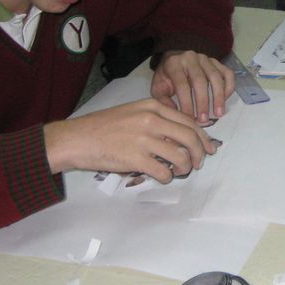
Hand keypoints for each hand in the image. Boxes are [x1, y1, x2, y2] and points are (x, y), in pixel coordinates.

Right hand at [44, 98, 219, 180]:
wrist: (77, 138)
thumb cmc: (102, 126)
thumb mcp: (133, 112)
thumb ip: (156, 119)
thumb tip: (179, 134)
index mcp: (152, 106)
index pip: (189, 121)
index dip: (202, 137)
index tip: (208, 147)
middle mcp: (151, 120)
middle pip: (190, 137)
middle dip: (200, 153)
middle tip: (199, 163)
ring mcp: (144, 140)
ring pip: (180, 156)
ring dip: (185, 167)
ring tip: (181, 171)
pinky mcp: (136, 159)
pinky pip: (163, 172)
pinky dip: (167, 177)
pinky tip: (162, 177)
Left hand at [151, 50, 234, 125]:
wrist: (173, 59)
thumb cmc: (166, 77)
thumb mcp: (158, 88)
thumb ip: (164, 102)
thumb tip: (177, 115)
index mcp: (174, 64)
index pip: (182, 85)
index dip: (187, 103)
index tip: (189, 118)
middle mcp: (191, 58)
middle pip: (200, 81)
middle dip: (203, 102)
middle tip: (204, 119)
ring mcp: (206, 59)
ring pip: (216, 77)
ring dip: (219, 97)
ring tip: (219, 113)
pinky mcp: (216, 62)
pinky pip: (227, 74)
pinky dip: (229, 87)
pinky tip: (225, 100)